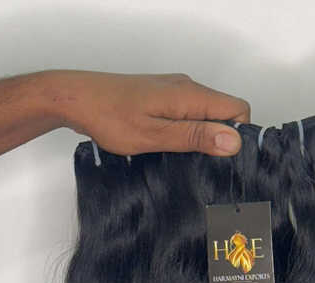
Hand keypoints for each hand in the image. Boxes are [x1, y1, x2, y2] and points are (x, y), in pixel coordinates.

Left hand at [55, 71, 250, 156]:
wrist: (76, 99)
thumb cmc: (109, 116)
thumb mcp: (155, 135)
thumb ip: (195, 137)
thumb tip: (233, 141)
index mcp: (190, 95)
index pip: (238, 109)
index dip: (237, 136)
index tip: (222, 158)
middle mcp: (186, 87)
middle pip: (224, 112)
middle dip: (220, 139)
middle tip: (197, 162)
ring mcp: (174, 90)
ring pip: (206, 114)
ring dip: (201, 137)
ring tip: (179, 155)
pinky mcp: (163, 96)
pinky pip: (189, 114)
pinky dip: (186, 131)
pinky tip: (169, 145)